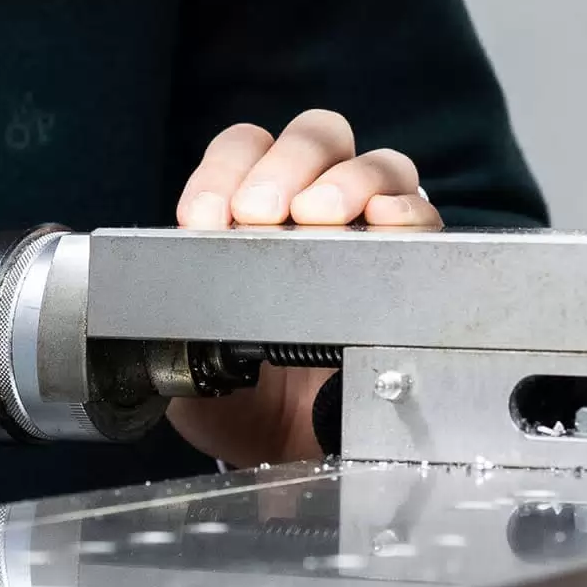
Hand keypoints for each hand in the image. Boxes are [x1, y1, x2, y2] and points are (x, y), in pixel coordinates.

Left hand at [168, 110, 439, 464]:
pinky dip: (403, 210)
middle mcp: (317, 200)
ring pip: (374, 164)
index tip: (204, 219)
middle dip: (284, 165)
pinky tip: (381, 224)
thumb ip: (173, 328)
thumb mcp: (187, 362)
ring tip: (317, 216)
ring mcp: (371, 224)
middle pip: (316, 137)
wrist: (292, 449)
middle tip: (259, 213)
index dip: (222, 172)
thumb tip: (164, 308)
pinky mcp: (416, 257)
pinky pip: (422, 213)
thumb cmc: (242, 393)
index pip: (243, 149)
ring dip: (344, 181)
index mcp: (255, 207)